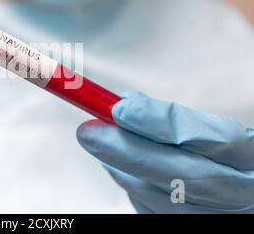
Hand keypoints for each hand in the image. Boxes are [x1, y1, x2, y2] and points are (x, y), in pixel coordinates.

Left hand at [77, 91, 253, 212]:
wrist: (241, 193)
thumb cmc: (226, 156)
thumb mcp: (216, 128)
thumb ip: (176, 118)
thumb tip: (125, 104)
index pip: (214, 140)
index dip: (162, 123)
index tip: (120, 108)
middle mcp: (244, 196)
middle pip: (180, 177)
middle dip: (126, 151)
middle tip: (87, 131)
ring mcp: (219, 219)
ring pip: (160, 200)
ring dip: (121, 170)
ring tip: (98, 142)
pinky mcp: (193, 228)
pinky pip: (153, 212)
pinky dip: (131, 187)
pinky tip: (120, 168)